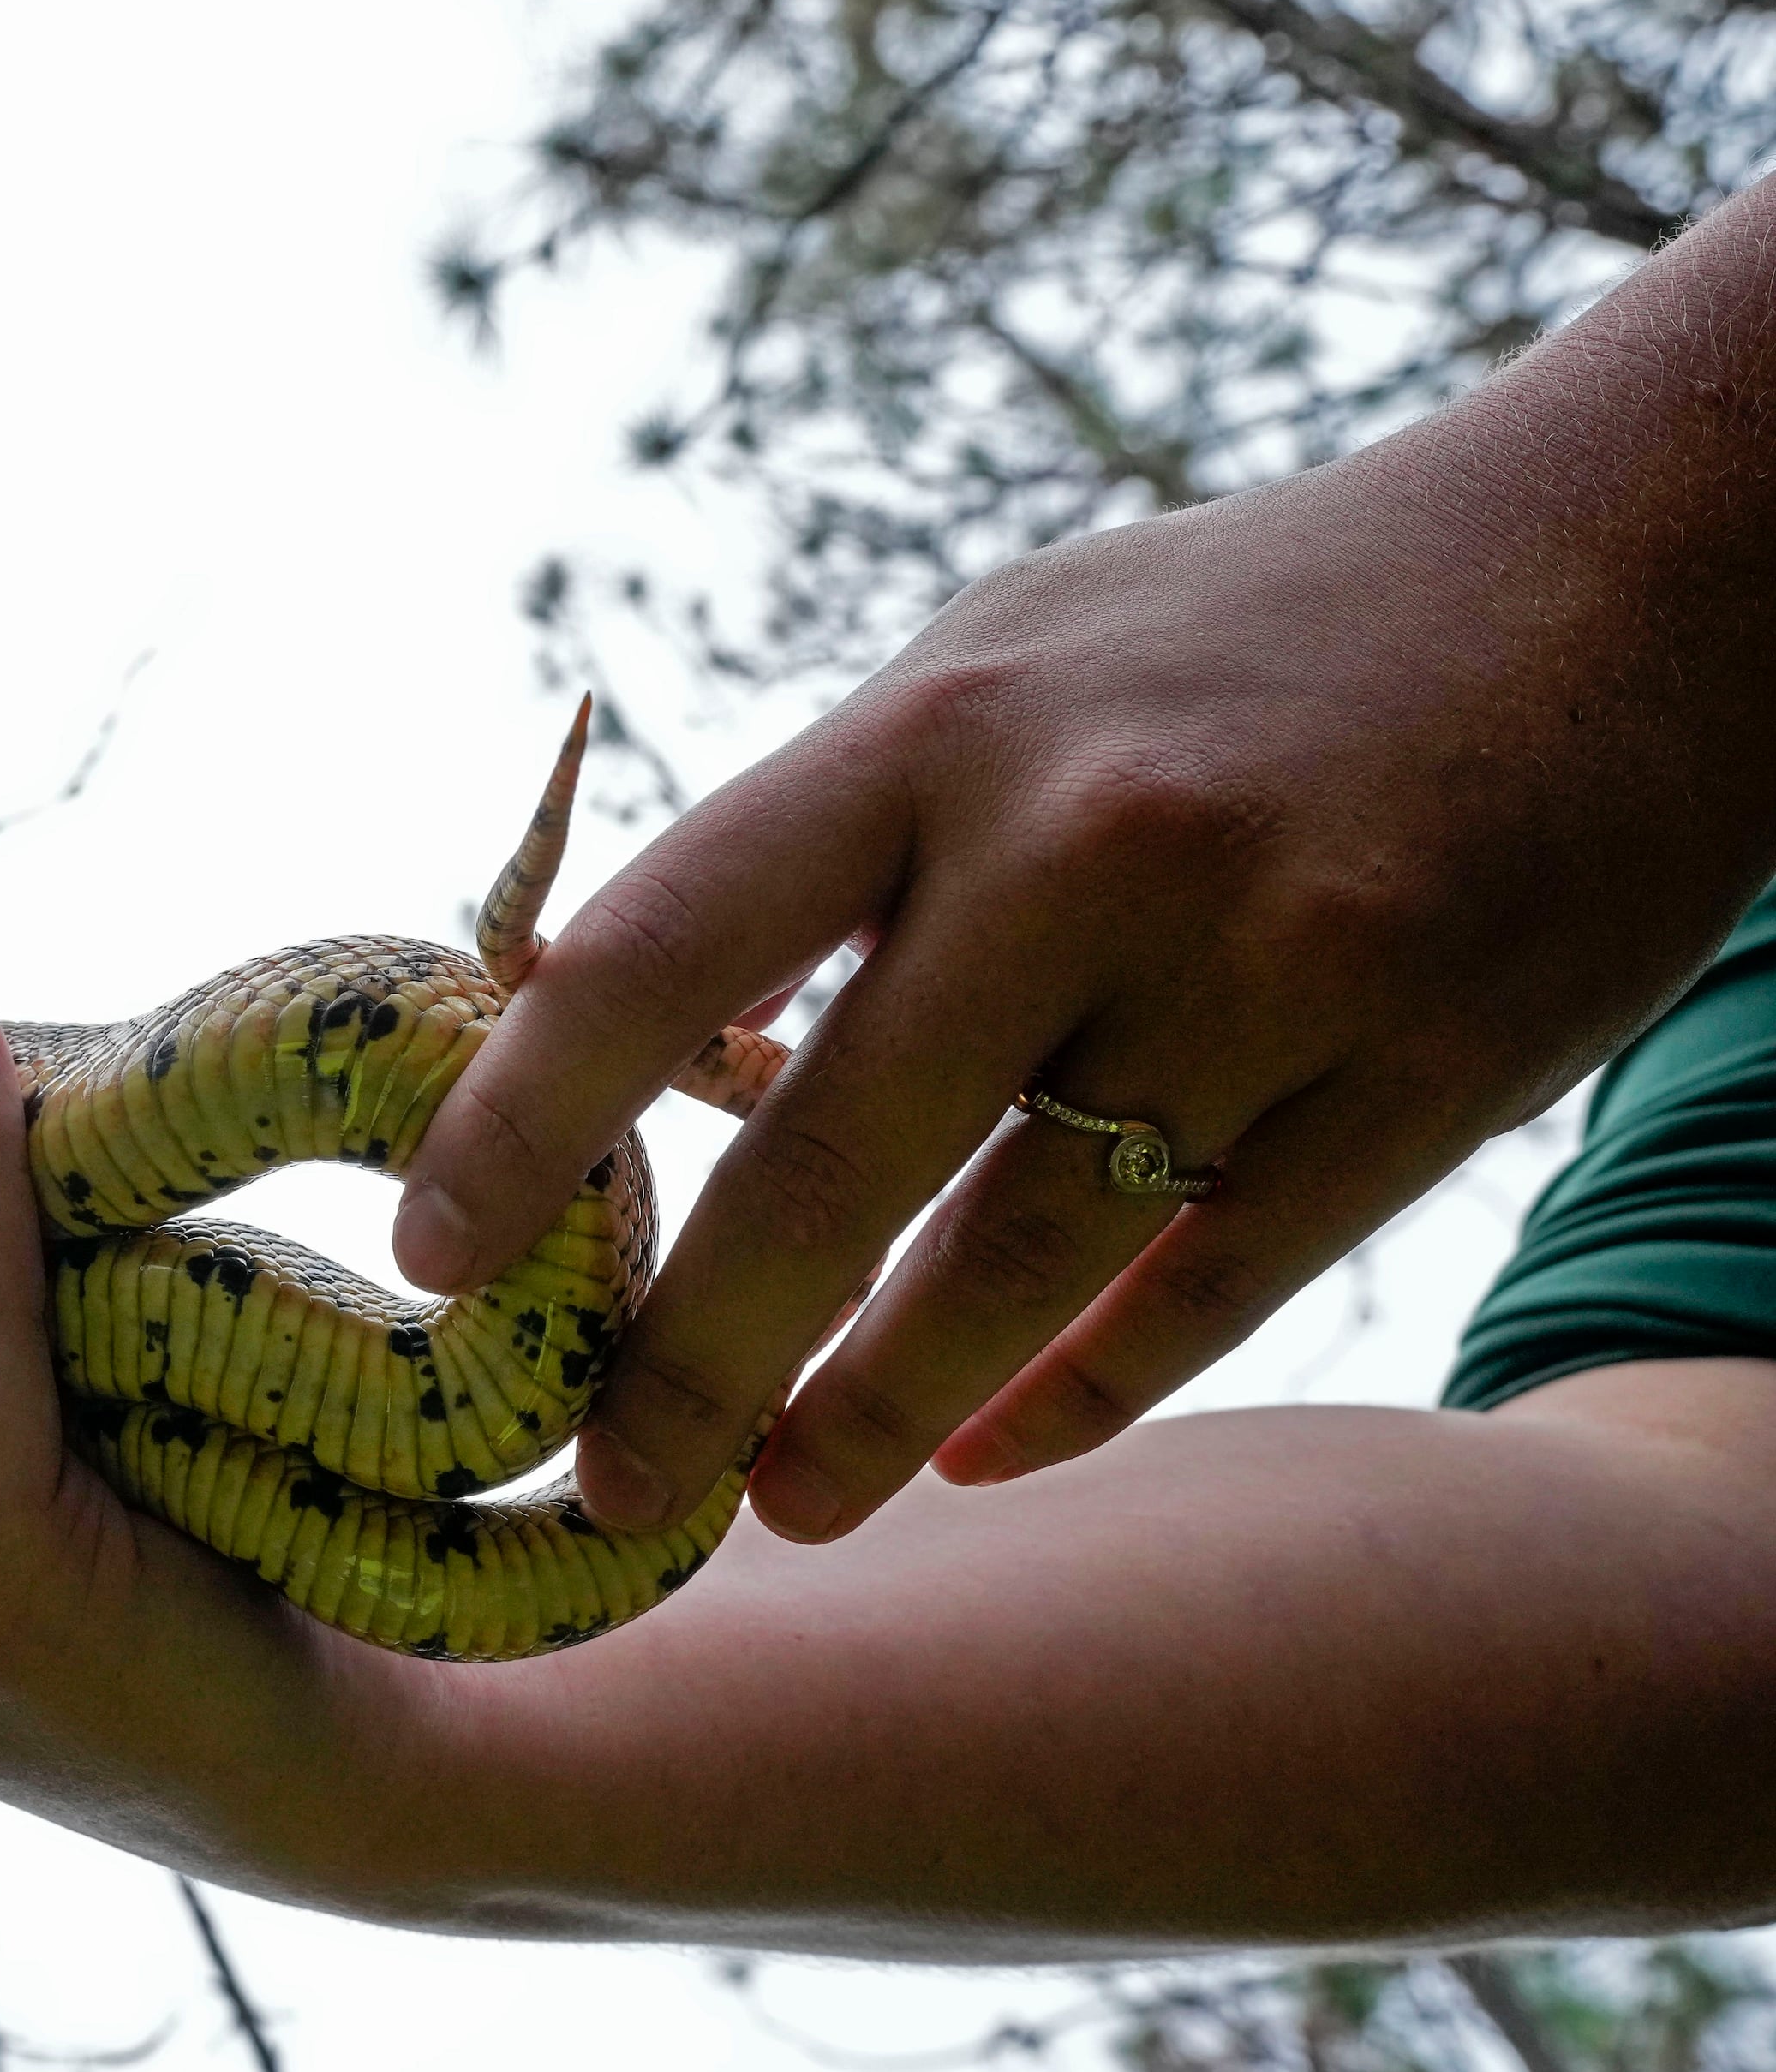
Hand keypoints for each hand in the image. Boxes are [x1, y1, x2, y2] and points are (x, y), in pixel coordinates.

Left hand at [390, 230, 1775, 1542]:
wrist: (1636, 562)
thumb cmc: (1236, 634)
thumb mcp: (1001, 662)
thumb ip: (833, 848)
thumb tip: (653, 1049)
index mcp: (939, 729)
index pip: (663, 946)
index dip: (528, 1122)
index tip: (436, 1258)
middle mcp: (1088, 849)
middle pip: (831, 1164)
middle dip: (692, 1359)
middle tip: (607, 1491)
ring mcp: (1271, 966)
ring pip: (1021, 1258)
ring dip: (879, 1414)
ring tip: (782, 1509)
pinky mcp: (1425, 1070)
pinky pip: (1209, 1282)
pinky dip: (1082, 1387)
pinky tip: (990, 1456)